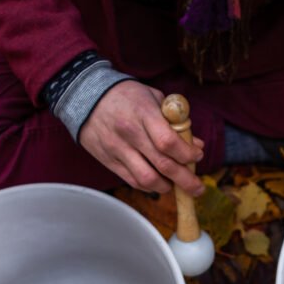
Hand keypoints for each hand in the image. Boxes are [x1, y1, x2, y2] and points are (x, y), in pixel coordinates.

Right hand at [78, 81, 205, 194]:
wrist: (85, 96)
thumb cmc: (126, 96)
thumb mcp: (153, 98)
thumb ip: (176, 121)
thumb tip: (196, 145)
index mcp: (143, 113)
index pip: (168, 142)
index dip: (187, 154)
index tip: (197, 156)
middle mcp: (129, 133)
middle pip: (162, 165)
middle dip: (185, 180)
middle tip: (198, 187)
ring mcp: (117, 149)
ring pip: (147, 179)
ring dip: (167, 186)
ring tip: (177, 185)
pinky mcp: (109, 161)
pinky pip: (133, 181)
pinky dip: (150, 186)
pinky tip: (159, 183)